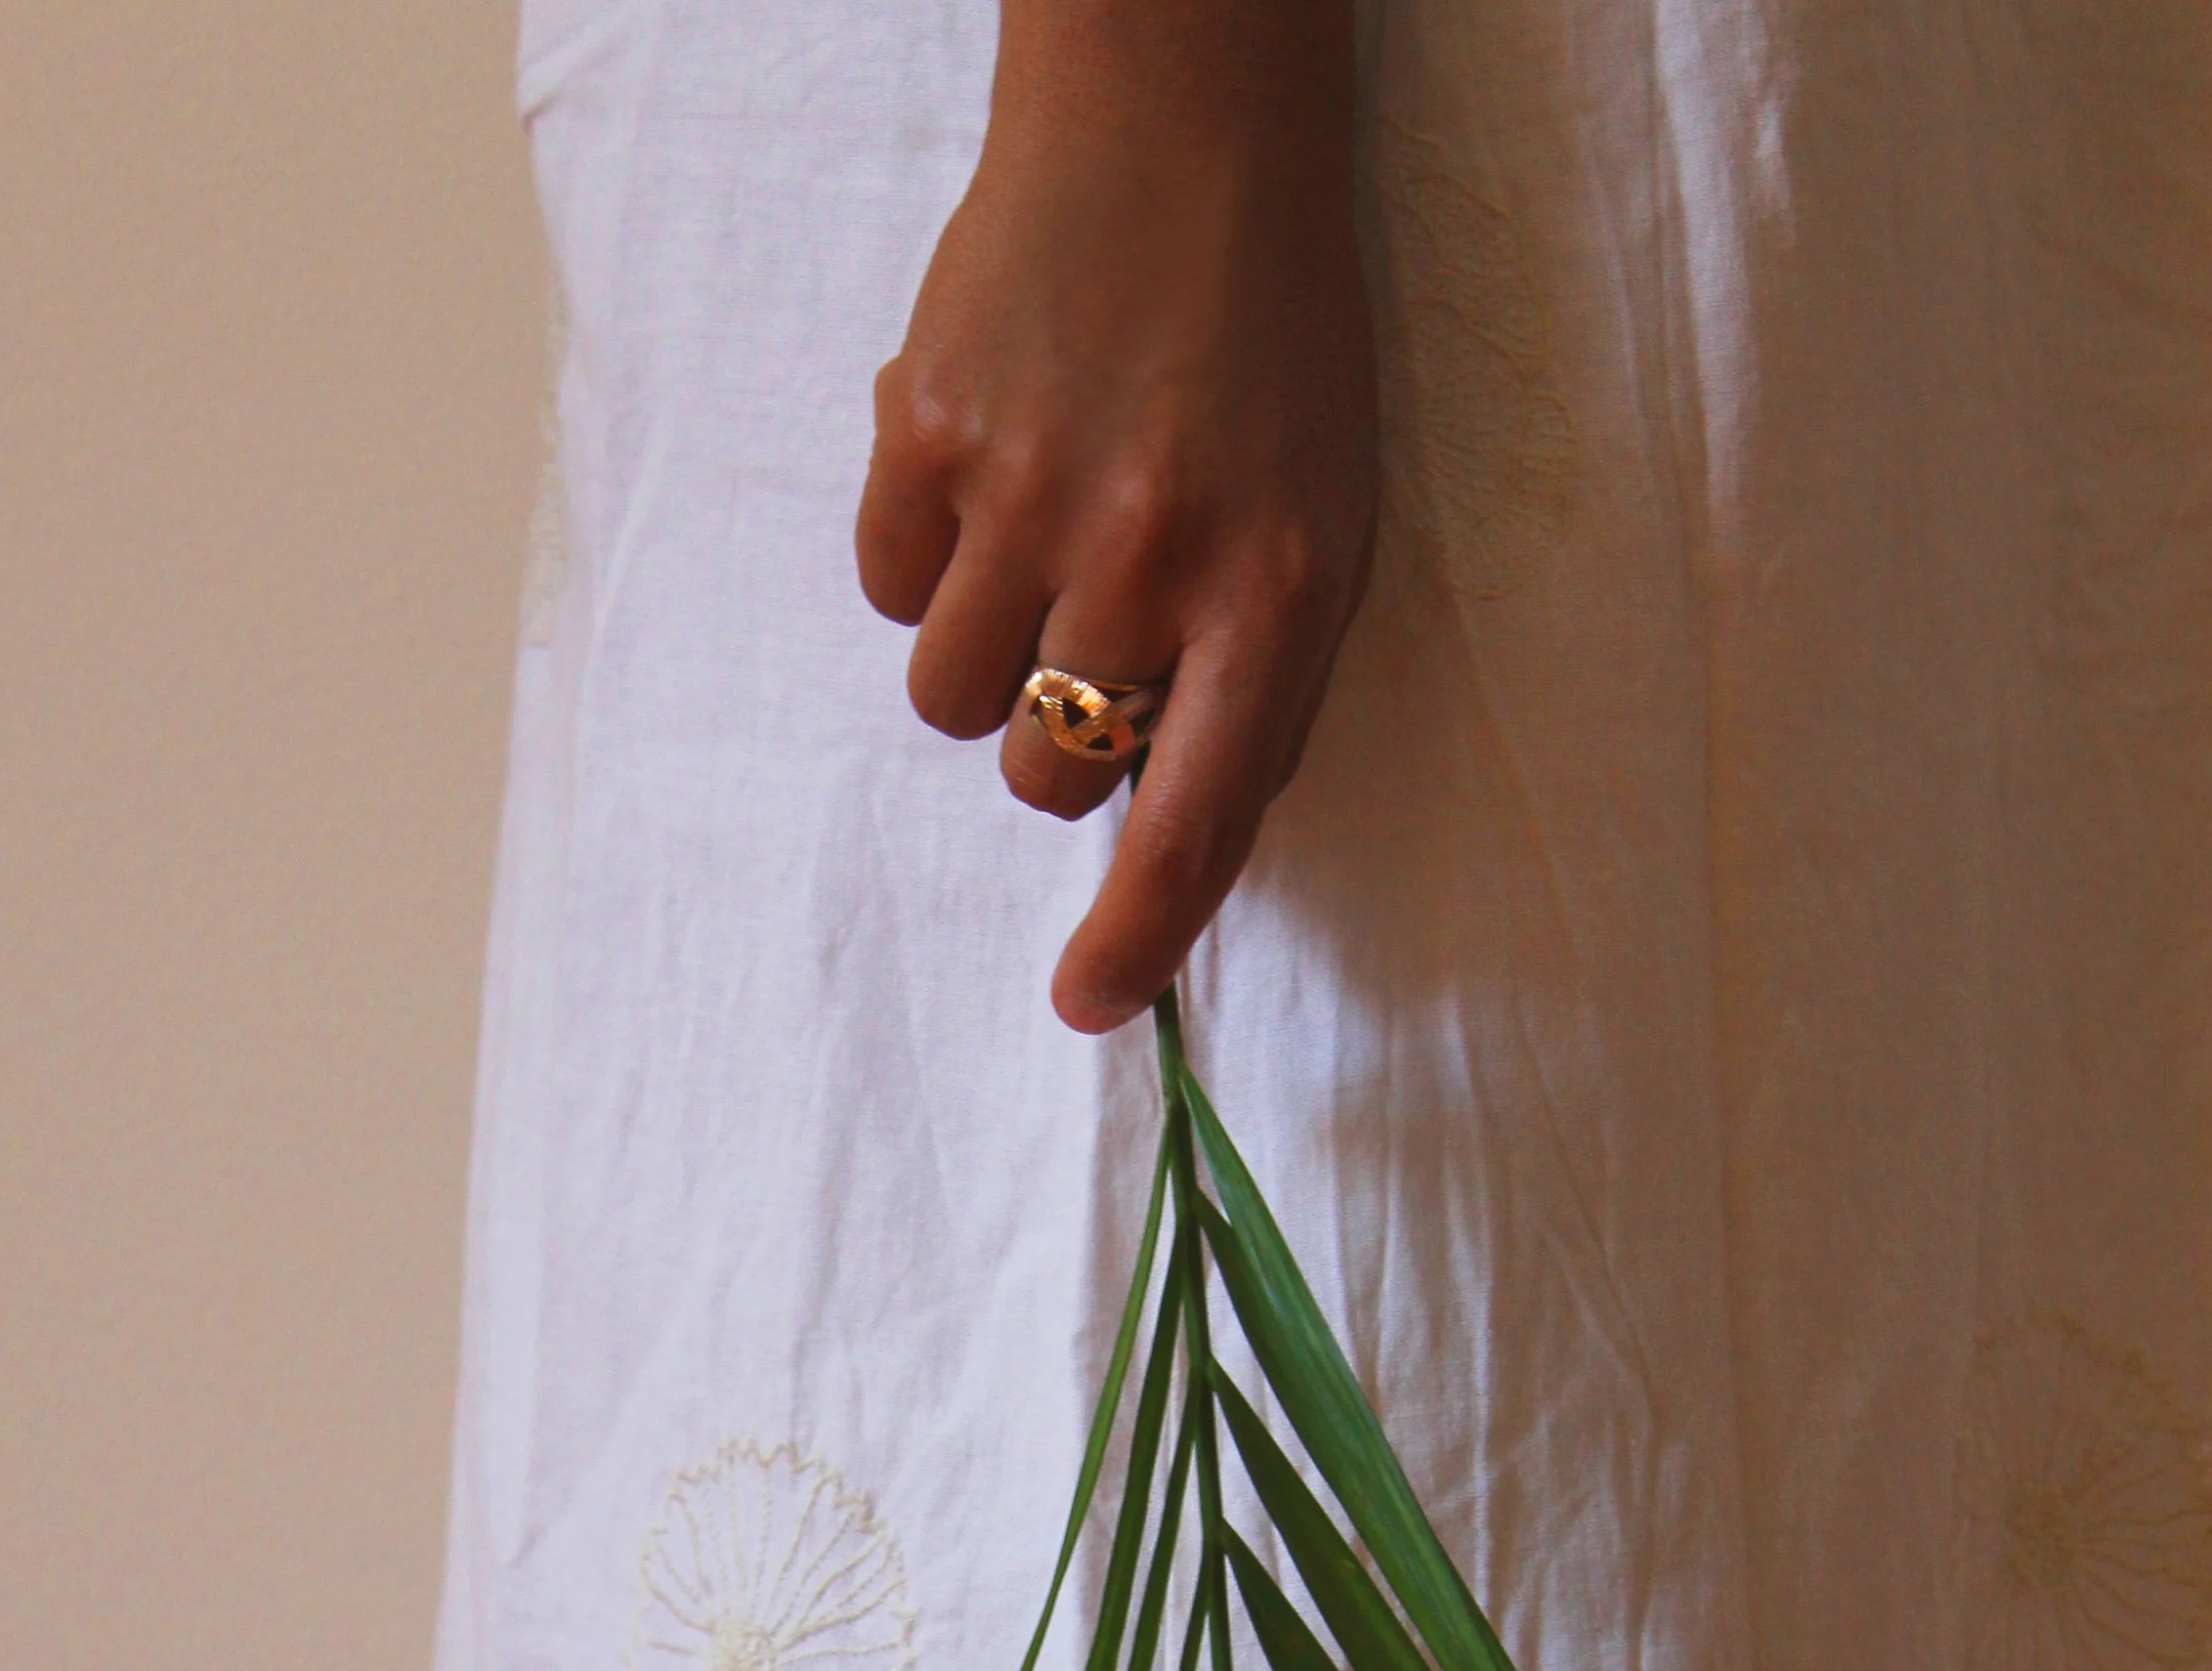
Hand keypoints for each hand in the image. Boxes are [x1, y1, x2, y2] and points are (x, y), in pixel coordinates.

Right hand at [856, 0, 1375, 1033]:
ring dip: (984, 652)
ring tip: (1038, 533)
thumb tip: (1174, 838)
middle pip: (1049, 774)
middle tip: (1092, 627)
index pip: (1193, 829)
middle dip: (1061, 735)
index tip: (1086, 1005)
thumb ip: (1260, 687)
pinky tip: (986, 465)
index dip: (1135, 942)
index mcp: (1277, 593)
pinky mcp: (930, 428)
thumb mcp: (1324, 520)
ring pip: (952, 700)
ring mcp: (1033, 491)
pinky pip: (887, 587)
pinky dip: (924, 556)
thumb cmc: (1269, 346)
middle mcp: (1154, 555)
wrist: (1184, 122)